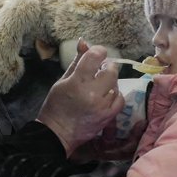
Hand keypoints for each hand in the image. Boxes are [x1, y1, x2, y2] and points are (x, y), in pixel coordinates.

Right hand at [37, 38, 124, 155]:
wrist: (57, 134)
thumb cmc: (56, 105)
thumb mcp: (62, 80)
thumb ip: (77, 61)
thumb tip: (84, 42)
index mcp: (77, 82)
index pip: (96, 57)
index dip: (98, 51)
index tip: (96, 54)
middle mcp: (92, 93)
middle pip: (111, 70)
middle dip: (107, 66)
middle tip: (99, 70)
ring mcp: (102, 106)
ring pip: (116, 84)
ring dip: (110, 82)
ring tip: (100, 85)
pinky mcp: (108, 116)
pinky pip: (120, 99)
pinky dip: (115, 94)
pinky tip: (106, 95)